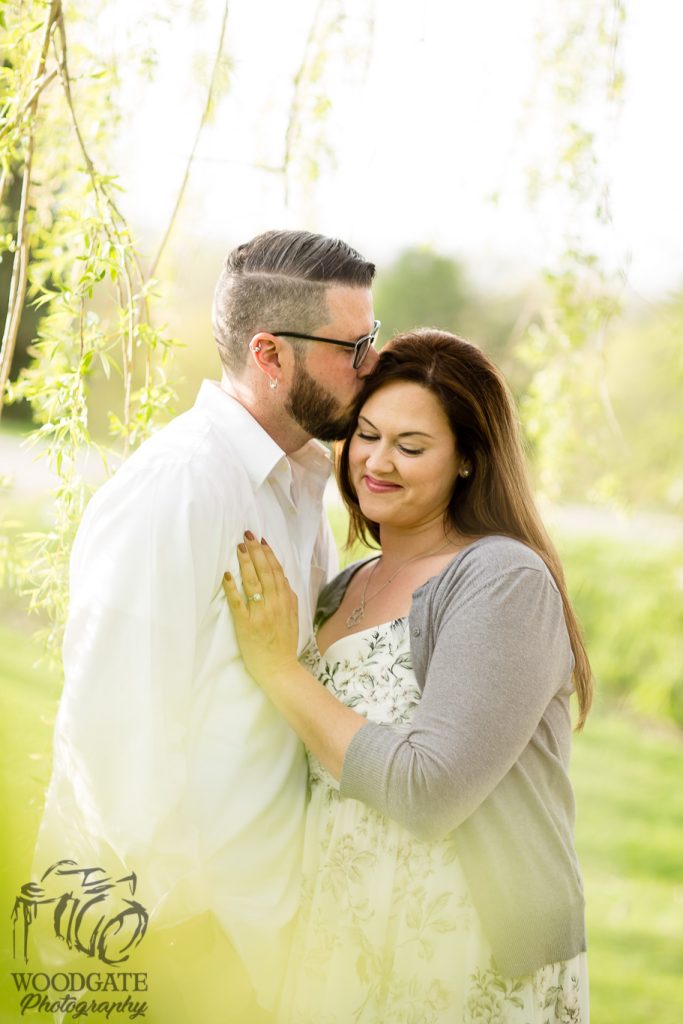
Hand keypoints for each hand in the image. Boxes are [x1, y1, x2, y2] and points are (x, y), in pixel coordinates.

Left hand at [222, 533, 299, 686]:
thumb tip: (281, 578)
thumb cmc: (284, 643)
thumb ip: (288, 597)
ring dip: (246, 563)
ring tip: (239, 547)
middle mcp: (274, 604)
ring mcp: (260, 614)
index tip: (261, 540)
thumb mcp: (293, 616)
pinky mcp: (246, 625)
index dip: (268, 554)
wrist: (280, 668)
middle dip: (256, 551)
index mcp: (286, 601)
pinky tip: (227, 575)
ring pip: (253, 583)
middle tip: (246, 535)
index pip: (276, 571)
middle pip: (265, 572)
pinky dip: (232, 588)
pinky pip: (238, 603)